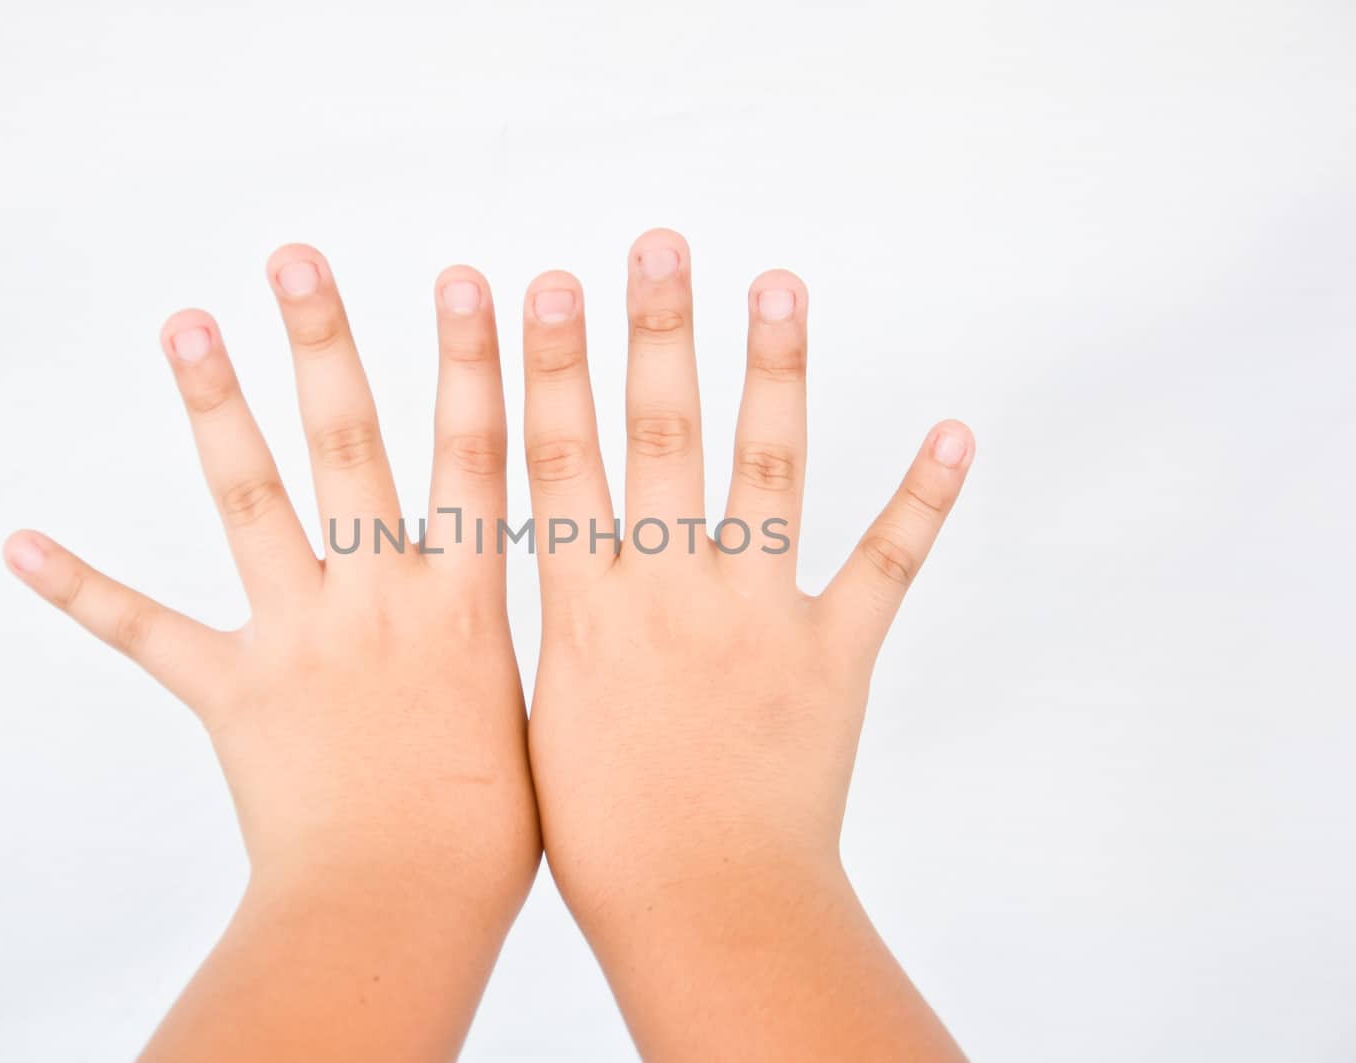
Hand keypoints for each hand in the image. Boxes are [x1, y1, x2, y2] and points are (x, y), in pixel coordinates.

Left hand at [4, 247, 538, 1060]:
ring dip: (218, 407)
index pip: (479, 461)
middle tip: (298, 260)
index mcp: (462, 606)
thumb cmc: (486, 844)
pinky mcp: (231, 690)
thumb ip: (530, 656)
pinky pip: (146, 631)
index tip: (476, 285)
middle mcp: (377, 600)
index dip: (480, 367)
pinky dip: (82, 587)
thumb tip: (571, 630)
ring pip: (253, 500)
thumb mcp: (540, 729)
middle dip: (328, 344)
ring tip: (187, 322)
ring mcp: (298, 638)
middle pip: (353, 448)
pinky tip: (20, 541)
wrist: (397, 913)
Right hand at [521, 229, 970, 1059]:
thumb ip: (556, 629)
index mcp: (586, 610)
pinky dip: (922, 497)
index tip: (542, 288)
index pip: (558, 465)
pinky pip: (883, 565)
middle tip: (658, 247)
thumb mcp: (544, 718)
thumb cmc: (602, 836)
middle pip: (659, 441)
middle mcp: (668, 595)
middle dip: (654, 334)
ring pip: (765, 473)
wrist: (701, 910)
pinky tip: (954, 430)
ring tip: (777, 285)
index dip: (548, 370)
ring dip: (773, 374)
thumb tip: (541, 562)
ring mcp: (755, 618)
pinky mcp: (831, 657)